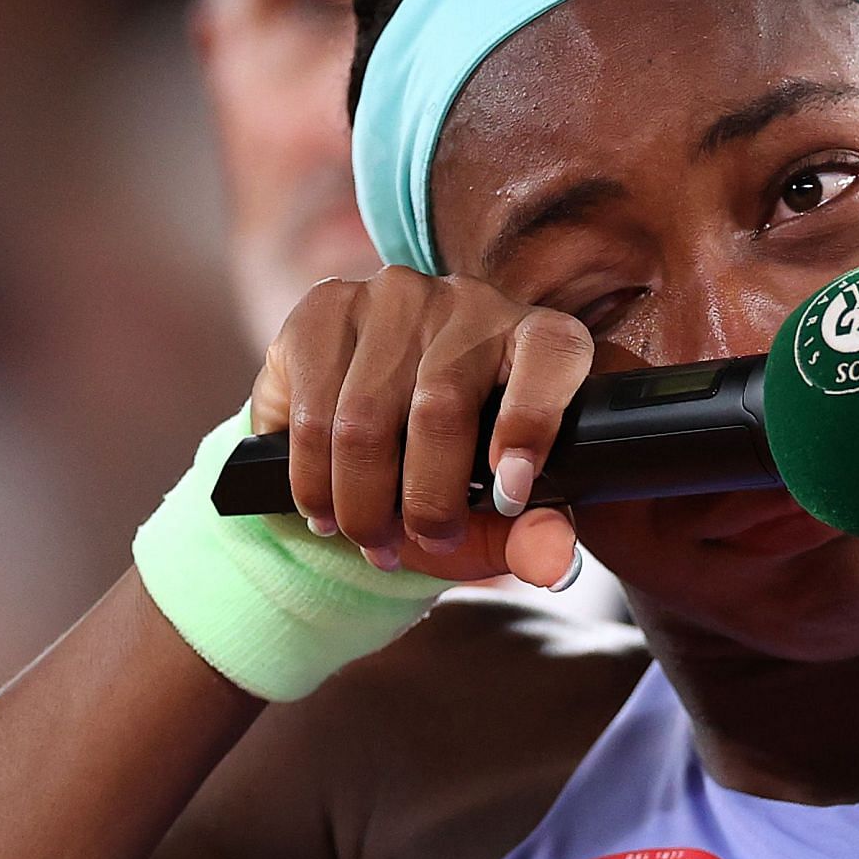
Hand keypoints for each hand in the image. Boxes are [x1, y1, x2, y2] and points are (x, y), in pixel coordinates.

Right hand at [251, 267, 592, 588]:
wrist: (375, 430)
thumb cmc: (457, 469)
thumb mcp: (502, 512)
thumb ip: (533, 535)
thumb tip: (550, 561)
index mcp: (536, 336)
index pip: (550, 354)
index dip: (532, 421)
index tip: (509, 494)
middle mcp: (469, 300)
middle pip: (440, 406)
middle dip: (425, 500)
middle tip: (422, 544)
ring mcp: (393, 297)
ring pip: (363, 417)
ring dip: (360, 502)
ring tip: (368, 538)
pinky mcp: (325, 307)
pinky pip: (308, 410)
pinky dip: (312, 478)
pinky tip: (323, 506)